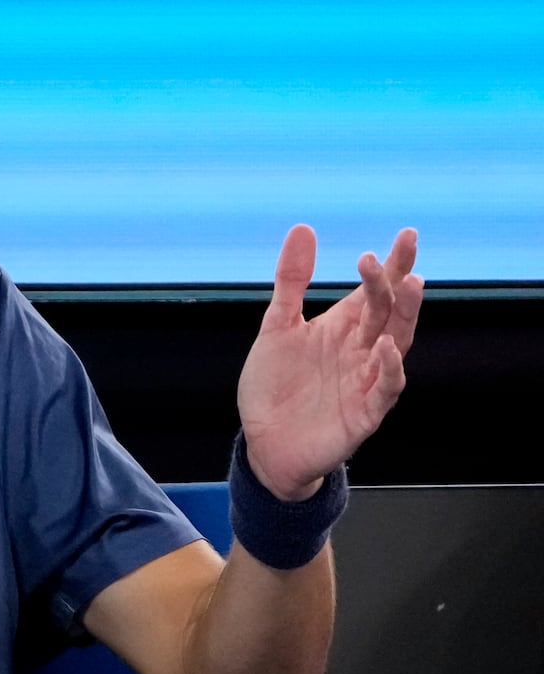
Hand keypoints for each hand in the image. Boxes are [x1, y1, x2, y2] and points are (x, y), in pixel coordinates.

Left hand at [238, 225, 423, 499]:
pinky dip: (389, 367)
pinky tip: (386, 346)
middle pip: (387, 311)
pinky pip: (385, 388)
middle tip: (399, 253)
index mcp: (342, 328)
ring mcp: (365, 381)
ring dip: (404, 316)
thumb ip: (292, 281)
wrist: (264, 445)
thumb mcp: (276, 327)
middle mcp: (360, 350)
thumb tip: (303, 228)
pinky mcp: (364, 413)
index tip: (406, 235)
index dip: (391, 265)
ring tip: (409, 285)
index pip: (374, 291)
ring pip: (396, 343)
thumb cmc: (275, 388)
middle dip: (395, 282)